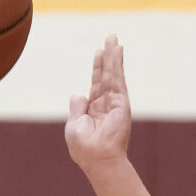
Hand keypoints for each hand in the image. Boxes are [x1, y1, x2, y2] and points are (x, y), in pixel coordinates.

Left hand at [66, 35, 131, 174]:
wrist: (98, 159)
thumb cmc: (84, 148)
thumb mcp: (74, 125)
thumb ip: (77, 108)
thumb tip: (78, 93)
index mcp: (92, 109)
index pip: (95, 84)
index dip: (96, 68)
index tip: (98, 53)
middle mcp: (105, 103)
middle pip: (105, 74)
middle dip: (107, 56)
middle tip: (109, 36)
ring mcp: (114, 102)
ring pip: (112, 73)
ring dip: (113, 55)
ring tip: (113, 37)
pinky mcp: (121, 102)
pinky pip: (118, 79)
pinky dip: (117, 64)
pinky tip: (118, 50)